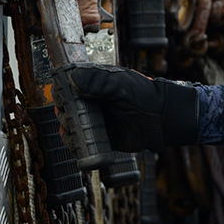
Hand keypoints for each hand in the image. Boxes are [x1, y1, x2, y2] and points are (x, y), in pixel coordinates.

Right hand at [66, 63, 198, 151]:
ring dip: (66, 128)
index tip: (59, 99)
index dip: (61, 92)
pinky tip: (74, 143)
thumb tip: (73, 80)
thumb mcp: (122, 85)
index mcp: (97, 83)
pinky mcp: (102, 136)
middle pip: (68, 107)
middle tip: (66, 117)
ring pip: (73, 124)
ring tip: (69, 131)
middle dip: (63, 113)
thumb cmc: (147, 97)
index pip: (71, 85)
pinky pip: (83, 140)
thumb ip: (99, 82)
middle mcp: (95, 100)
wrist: (164, 120)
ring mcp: (98, 118)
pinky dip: (75, 143)